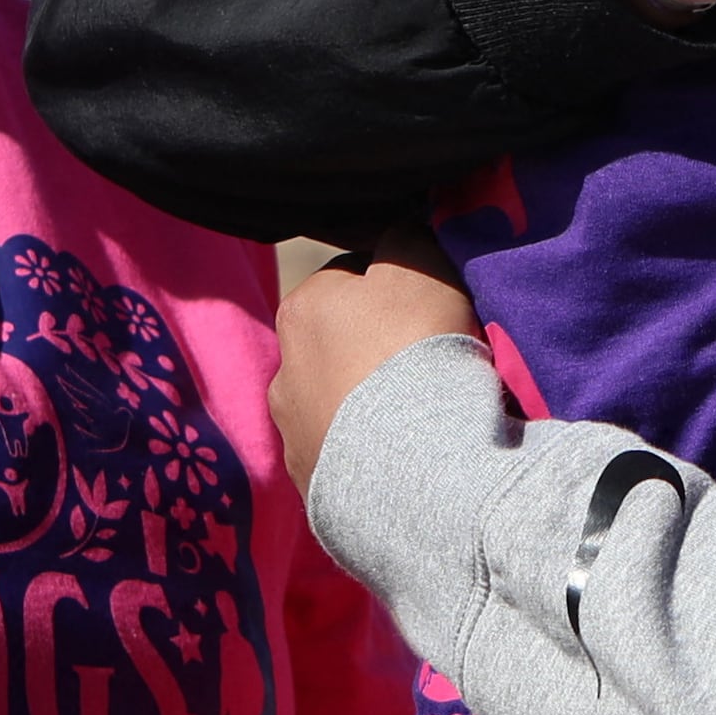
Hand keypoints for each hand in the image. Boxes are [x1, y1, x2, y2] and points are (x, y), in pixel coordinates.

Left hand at [272, 246, 478, 489]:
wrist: (411, 467)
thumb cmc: (415, 351)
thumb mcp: (422, 266)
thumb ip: (408, 237)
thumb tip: (403, 230)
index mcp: (302, 307)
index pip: (349, 277)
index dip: (394, 286)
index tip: (432, 306)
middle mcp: (283, 369)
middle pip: (341, 343)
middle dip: (376, 348)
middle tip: (431, 362)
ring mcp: (292, 434)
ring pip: (340, 402)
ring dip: (370, 403)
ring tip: (421, 418)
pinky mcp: (311, 484)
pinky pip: (347, 456)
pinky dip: (371, 451)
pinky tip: (407, 456)